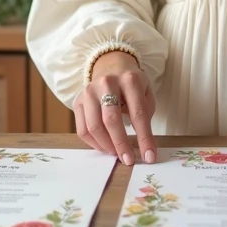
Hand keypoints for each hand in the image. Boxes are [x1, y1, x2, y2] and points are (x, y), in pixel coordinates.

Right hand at [73, 51, 156, 165]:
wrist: (110, 66)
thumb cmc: (131, 85)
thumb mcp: (146, 92)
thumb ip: (146, 113)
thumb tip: (144, 144)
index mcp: (129, 80)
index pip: (138, 113)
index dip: (144, 137)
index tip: (149, 156)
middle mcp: (106, 83)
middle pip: (111, 120)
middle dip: (121, 144)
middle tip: (128, 160)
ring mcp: (89, 91)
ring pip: (93, 126)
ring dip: (106, 146)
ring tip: (116, 154)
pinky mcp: (77, 101)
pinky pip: (82, 129)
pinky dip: (93, 143)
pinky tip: (104, 146)